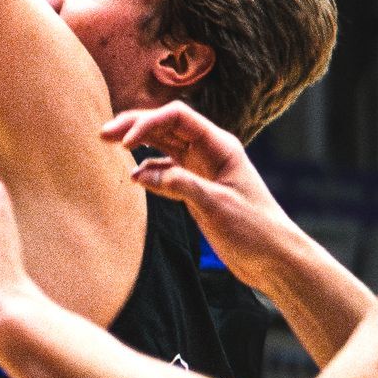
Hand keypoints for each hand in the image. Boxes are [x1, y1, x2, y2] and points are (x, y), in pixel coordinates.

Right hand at [102, 102, 293, 286]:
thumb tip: (140, 173)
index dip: (147, 123)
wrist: (275, 259)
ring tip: (109, 146)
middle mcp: (209, 151)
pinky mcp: (197, 189)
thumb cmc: (255, 230)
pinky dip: (148, 171)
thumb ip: (180, 185)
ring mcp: (201, 169)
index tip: (124, 143)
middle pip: (166, 126)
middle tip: (103, 135)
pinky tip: (134, 177)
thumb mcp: (217, 206)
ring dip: (138, 144)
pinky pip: (166, 170)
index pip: (177, 117)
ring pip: (163, 146)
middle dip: (134, 126)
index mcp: (220, 145)